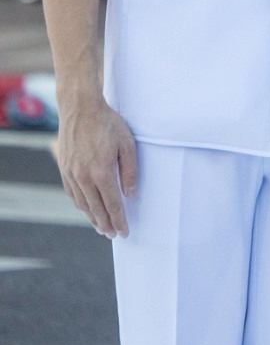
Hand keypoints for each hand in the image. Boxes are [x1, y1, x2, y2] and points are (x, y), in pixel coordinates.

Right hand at [55, 97, 137, 236]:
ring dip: (92, 217)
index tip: (124, 232)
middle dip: (105, 224)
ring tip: (101, 227)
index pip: (112, 204)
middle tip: (113, 235)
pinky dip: (80, 204)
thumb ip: (130, 171)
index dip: (119, 220)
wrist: (80, 109)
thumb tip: (130, 194)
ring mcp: (71, 173)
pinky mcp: (64, 168)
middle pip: (96, 208)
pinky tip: (86, 209)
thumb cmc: (108, 124)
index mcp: (101, 172)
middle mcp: (83, 177)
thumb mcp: (128, 144)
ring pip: (82, 203)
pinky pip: (72, 193)